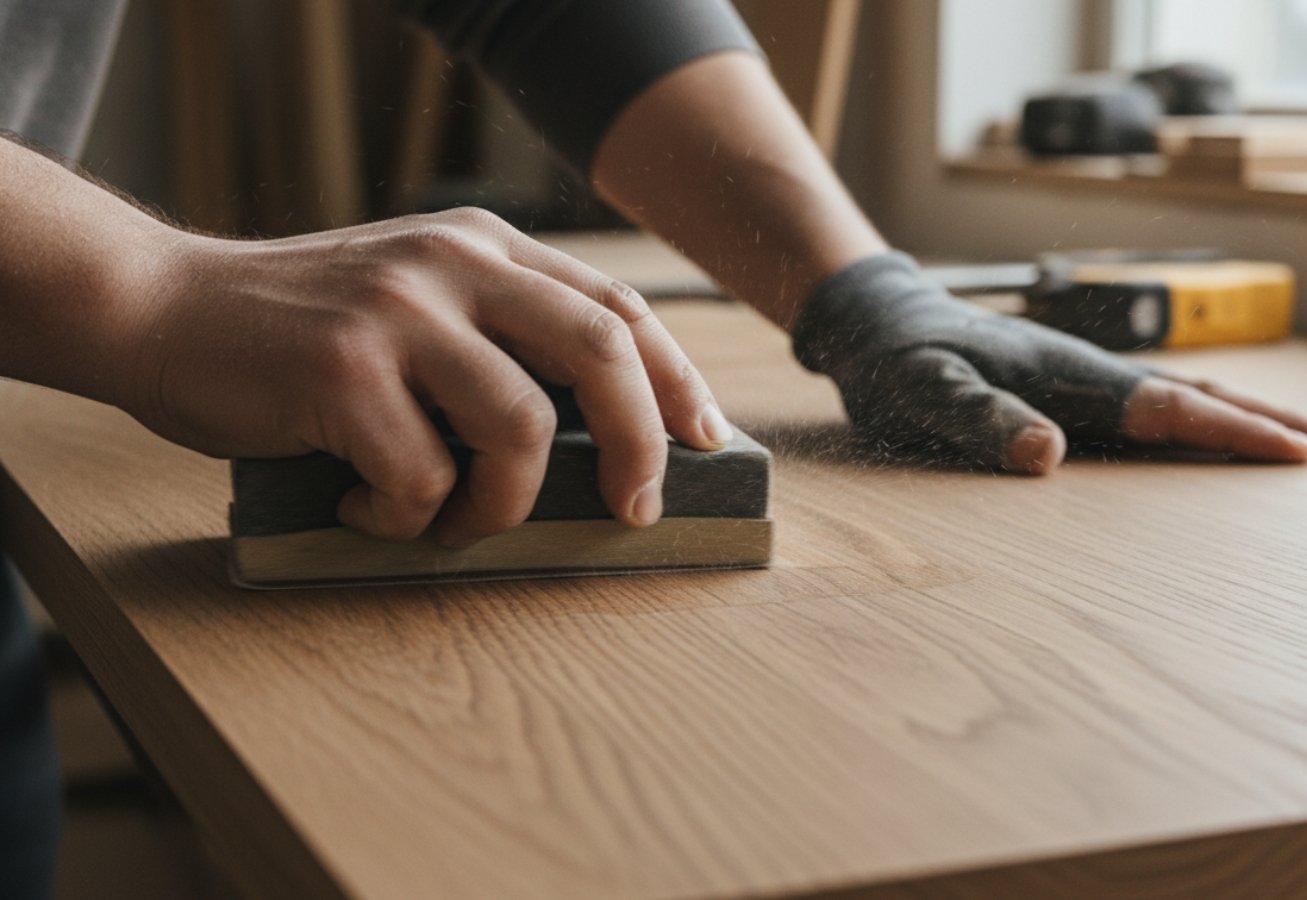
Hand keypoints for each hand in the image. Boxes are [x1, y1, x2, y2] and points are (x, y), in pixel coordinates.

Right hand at [120, 208, 729, 545]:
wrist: (160, 308)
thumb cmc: (299, 332)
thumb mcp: (415, 301)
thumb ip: (496, 337)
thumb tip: (599, 437)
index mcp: (484, 246)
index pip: (617, 308)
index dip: (675, 379)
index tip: (704, 440)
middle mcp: (453, 264)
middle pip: (600, 352)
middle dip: (639, 442)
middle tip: (635, 508)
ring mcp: (399, 311)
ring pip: (521, 428)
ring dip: (500, 505)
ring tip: (453, 521)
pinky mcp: (342, 368)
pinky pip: (423, 476)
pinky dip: (406, 517)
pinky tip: (364, 507)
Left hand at [791, 252, 1306, 472]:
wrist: (883, 321)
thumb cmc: (900, 361)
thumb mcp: (924, 393)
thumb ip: (980, 420)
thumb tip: (1047, 455)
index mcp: (1070, 377)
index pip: (1169, 410)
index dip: (1235, 433)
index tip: (1299, 455)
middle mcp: (1092, 375)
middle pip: (1202, 399)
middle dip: (1275, 425)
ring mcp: (1089, 381)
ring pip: (1187, 401)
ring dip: (1251, 421)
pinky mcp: (1076, 390)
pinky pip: (1157, 409)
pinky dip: (1206, 421)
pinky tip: (1221, 434)